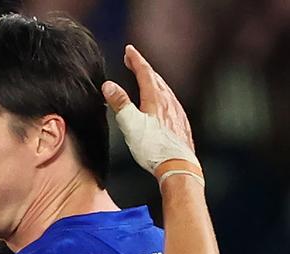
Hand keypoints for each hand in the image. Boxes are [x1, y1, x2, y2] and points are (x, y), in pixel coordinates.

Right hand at [102, 45, 201, 185]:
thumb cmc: (153, 148)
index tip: (129, 50)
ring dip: (154, 82)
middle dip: (143, 68)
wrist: (178, 166)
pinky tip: (163, 105)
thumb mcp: (131, 125)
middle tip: (134, 61)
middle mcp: (169, 103)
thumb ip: (119, 103)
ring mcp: (177, 114)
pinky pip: (172, 104)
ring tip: (147, 80)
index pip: (145, 73)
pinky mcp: (181, 125)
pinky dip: (164, 97)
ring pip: (166, 91)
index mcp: (156, 99)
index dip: (136, 60)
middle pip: (156, 79)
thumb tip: (108, 85)